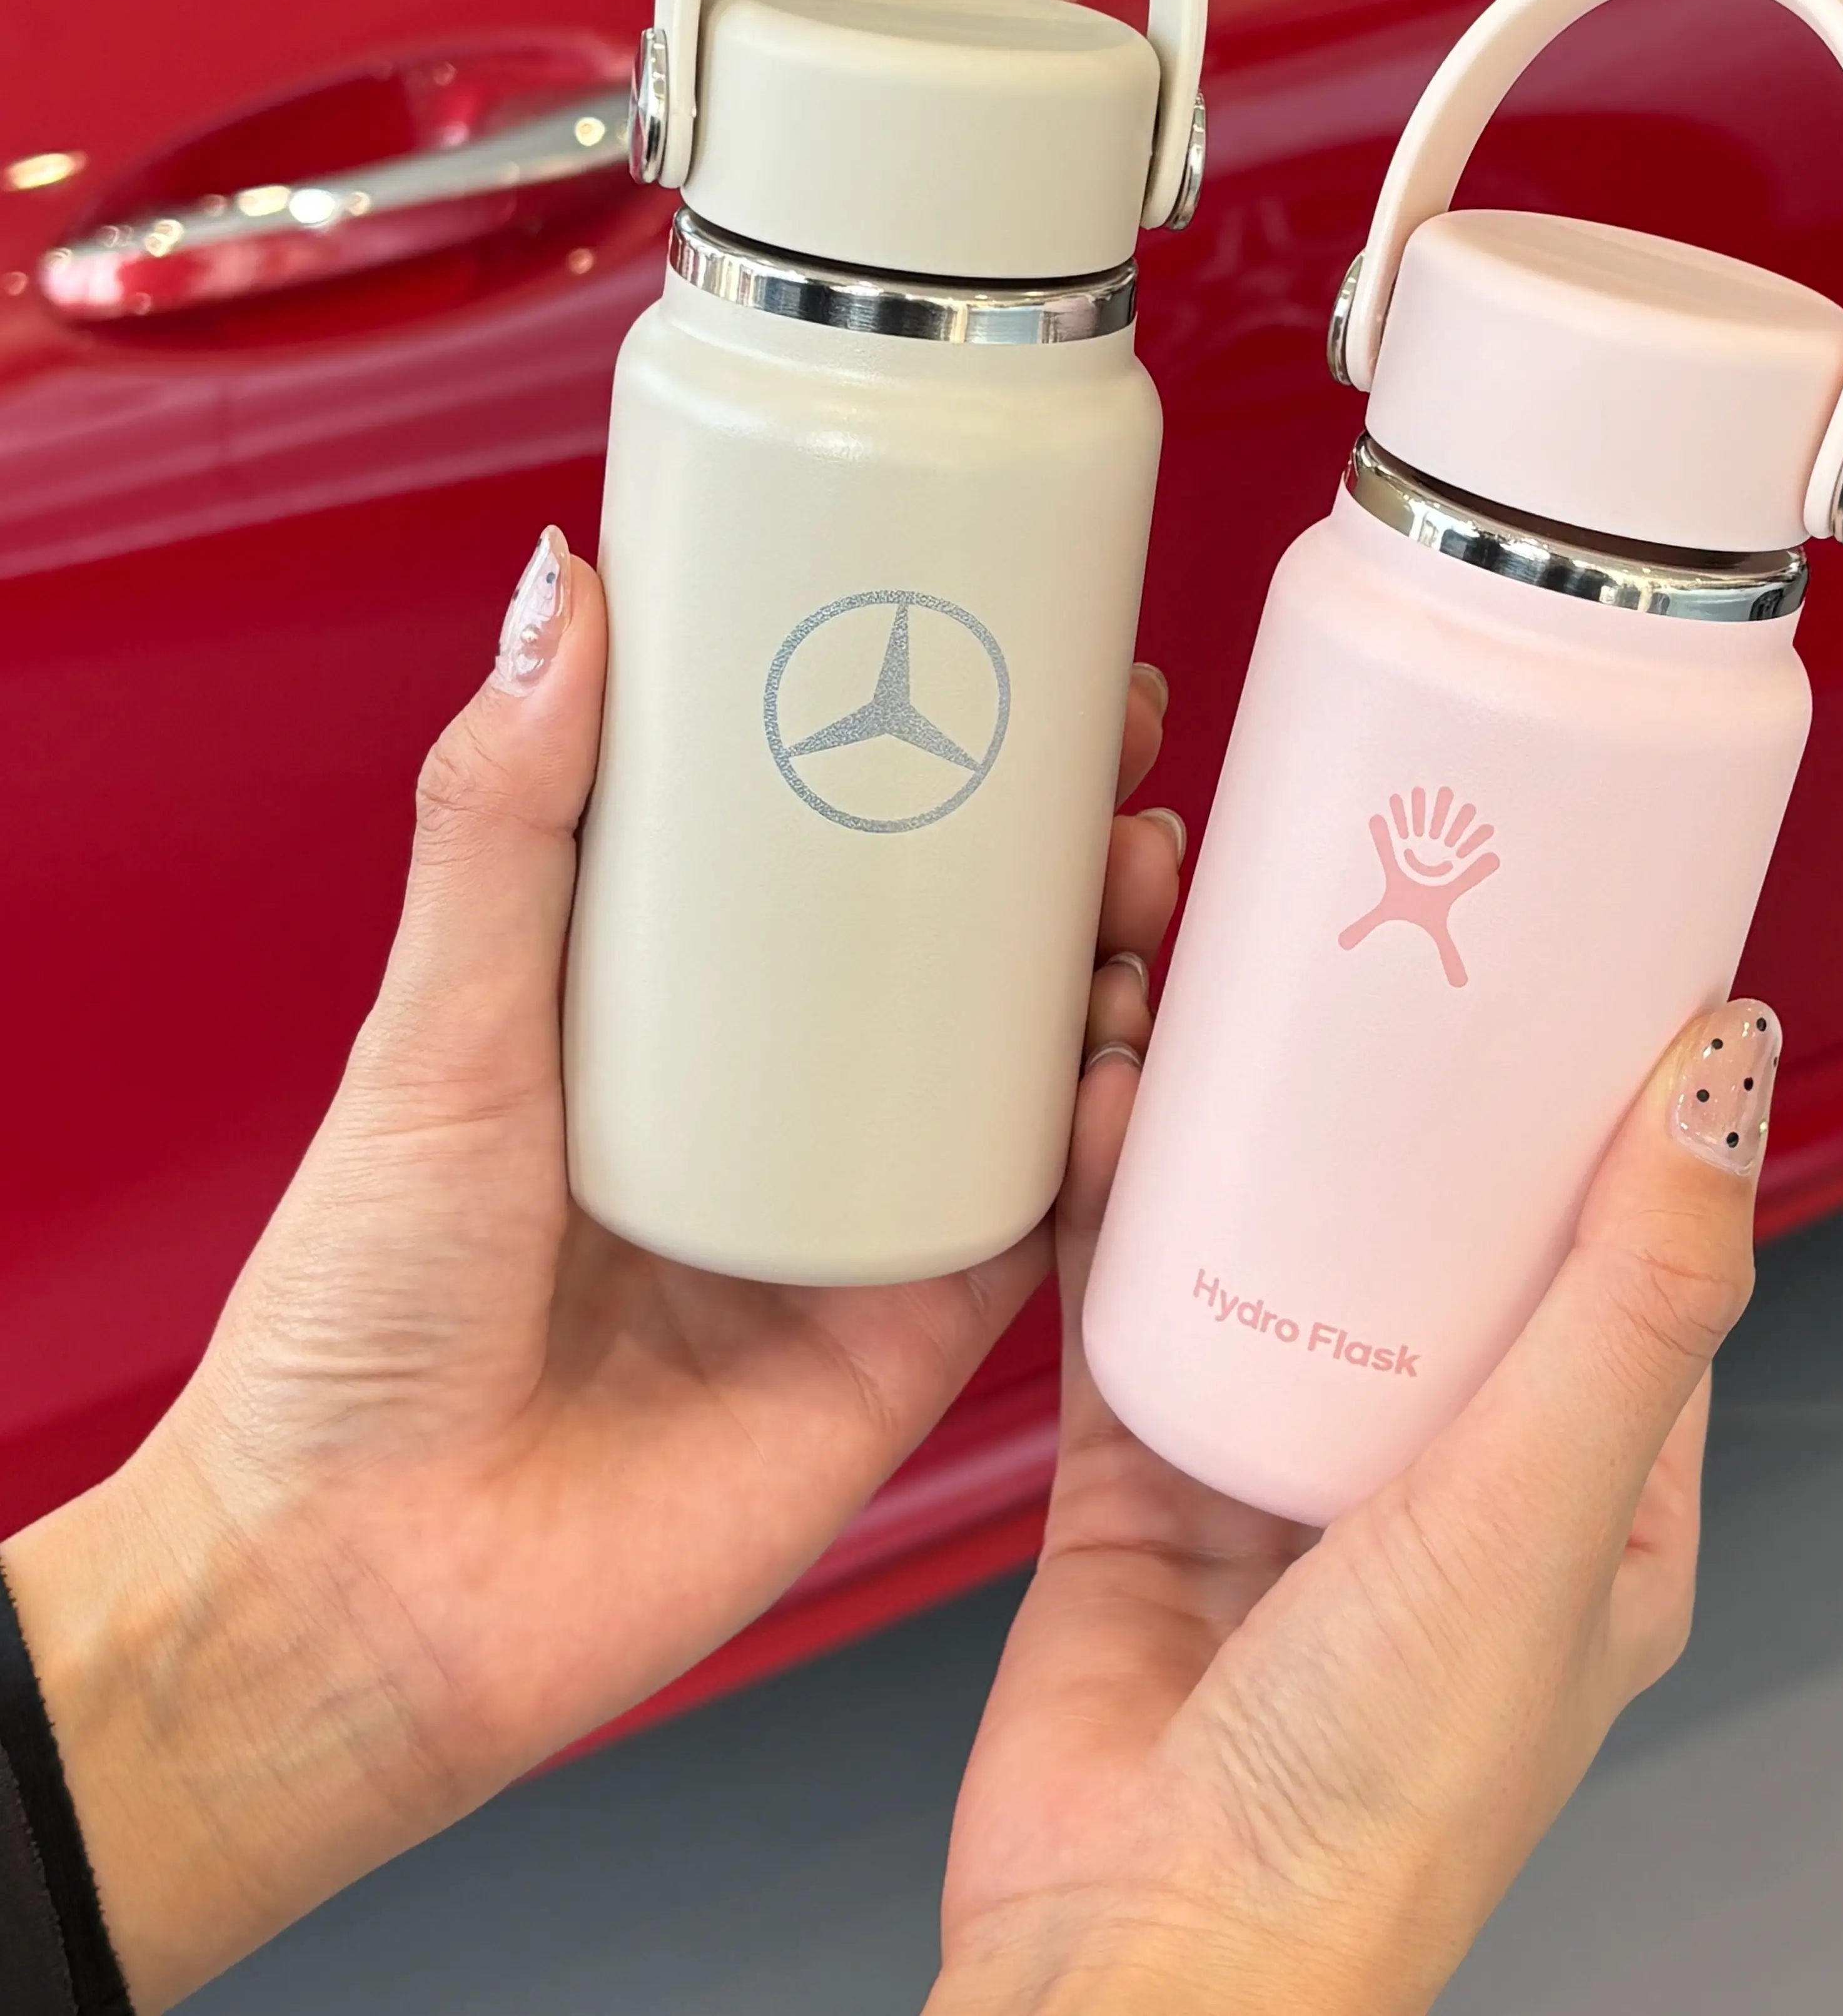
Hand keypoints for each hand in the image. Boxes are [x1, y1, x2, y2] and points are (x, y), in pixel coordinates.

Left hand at [2, 530, 1181, 2008]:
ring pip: (1022, 1065)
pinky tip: (1123, 1062)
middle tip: (1121, 750)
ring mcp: (854, 1219)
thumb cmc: (358, 1314)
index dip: (930, 748)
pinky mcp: (908, 1338)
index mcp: (667, 1015)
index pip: (827, 848)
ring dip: (1107, 963)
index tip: (1007, 645)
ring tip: (1142, 870)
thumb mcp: (435, 1030)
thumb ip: (502, 822)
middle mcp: (779, 1107)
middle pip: (961, 944)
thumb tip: (560, 594)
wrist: (364, 1591)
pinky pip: (1036, 1225)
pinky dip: (1099, 1142)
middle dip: (1059, 841)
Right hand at [930, 999, 1775, 2015]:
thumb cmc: (1374, 1802)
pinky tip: (1117, 1105)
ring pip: (1288, 1248)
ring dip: (1260, 1128)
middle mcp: (1447, 1482)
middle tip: (1385, 951)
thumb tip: (1728, 1081)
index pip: (1628, 1263)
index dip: (1611, 1117)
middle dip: (1413, 1097)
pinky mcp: (1153, 1473)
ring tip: (1238, 995)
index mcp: (1589, 1505)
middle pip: (1442, 1236)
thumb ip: (1639, 1297)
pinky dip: (1126, 1197)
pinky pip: (1143, 1294)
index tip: (1578, 974)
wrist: (1144, 1944)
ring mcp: (1293, 1472)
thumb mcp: (1546, 1509)